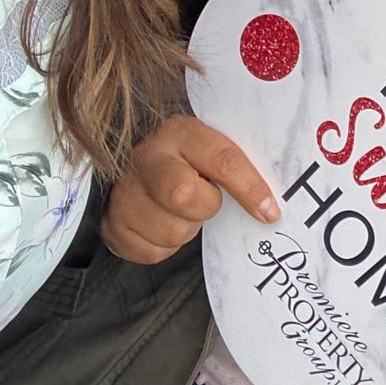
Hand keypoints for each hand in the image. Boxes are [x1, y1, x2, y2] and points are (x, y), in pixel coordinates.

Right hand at [101, 114, 278, 263]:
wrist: (133, 172)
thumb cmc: (185, 162)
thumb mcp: (208, 149)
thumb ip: (235, 164)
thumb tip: (272, 202)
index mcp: (180, 132)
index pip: (221, 159)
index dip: (249, 188)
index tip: (269, 211)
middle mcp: (147, 157)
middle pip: (184, 196)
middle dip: (205, 207)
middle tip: (206, 201)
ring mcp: (124, 192)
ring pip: (171, 231)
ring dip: (186, 228)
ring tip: (181, 211)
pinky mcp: (112, 225)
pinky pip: (153, 252)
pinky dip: (164, 246)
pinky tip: (161, 223)